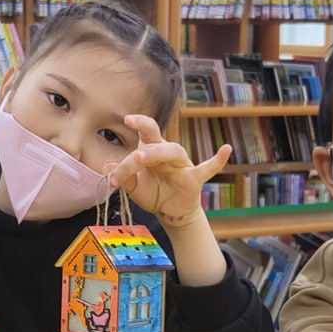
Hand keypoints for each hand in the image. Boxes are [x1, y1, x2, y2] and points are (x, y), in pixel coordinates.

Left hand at [104, 115, 231, 231]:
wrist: (169, 212)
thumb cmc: (152, 193)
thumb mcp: (133, 187)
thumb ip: (122, 176)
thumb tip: (106, 166)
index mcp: (151, 150)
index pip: (146, 131)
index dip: (138, 122)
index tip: (126, 119)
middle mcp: (167, 153)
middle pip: (158, 142)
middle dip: (146, 148)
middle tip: (134, 158)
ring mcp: (182, 164)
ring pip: (174, 152)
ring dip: (158, 154)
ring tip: (141, 158)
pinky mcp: (194, 179)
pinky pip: (208, 168)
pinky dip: (217, 160)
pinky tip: (226, 150)